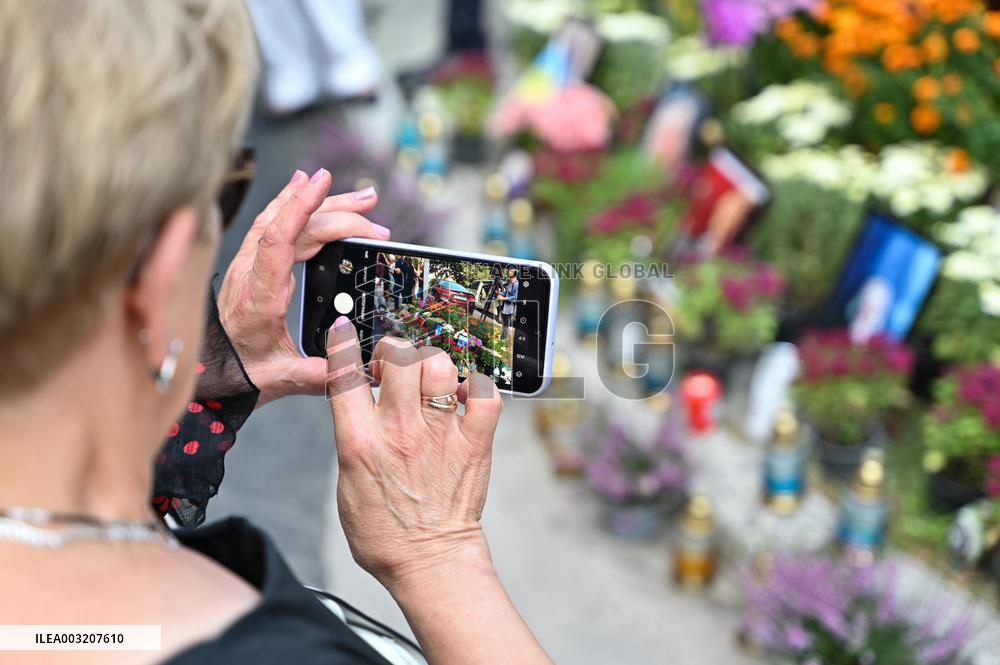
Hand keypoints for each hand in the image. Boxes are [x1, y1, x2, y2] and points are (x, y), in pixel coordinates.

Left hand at [217, 169, 388, 406]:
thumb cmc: (241, 372)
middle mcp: (250, 273)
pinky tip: (304, 184)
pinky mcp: (252, 265)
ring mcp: (248, 265)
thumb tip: (357, 367)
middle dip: (337, 213)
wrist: (210, 371)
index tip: (321, 183)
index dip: (299, 207)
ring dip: (322, 204)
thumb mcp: (283, 379)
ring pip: (284, 220)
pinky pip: (273, 224)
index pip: (278, 239)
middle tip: (374, 215)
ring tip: (361, 198)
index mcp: (258, 297)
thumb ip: (321, 374)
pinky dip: (292, 203)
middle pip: (294, 228)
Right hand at [325, 319, 503, 587]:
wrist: (429, 561)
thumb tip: (357, 403)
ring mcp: (441, 434)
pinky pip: (485, 395)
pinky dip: (477, 388)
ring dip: (431, 364)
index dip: (341, 346)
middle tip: (393, 365)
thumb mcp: (347, 480)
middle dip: (392, 350)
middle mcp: (401, 432)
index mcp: (361, 442)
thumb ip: (353, 436)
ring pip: (439, 367)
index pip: (346, 376)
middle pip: (398, 358)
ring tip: (428, 379)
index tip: (344, 332)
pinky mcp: (473, 443)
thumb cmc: (384, 531)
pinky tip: (464, 397)